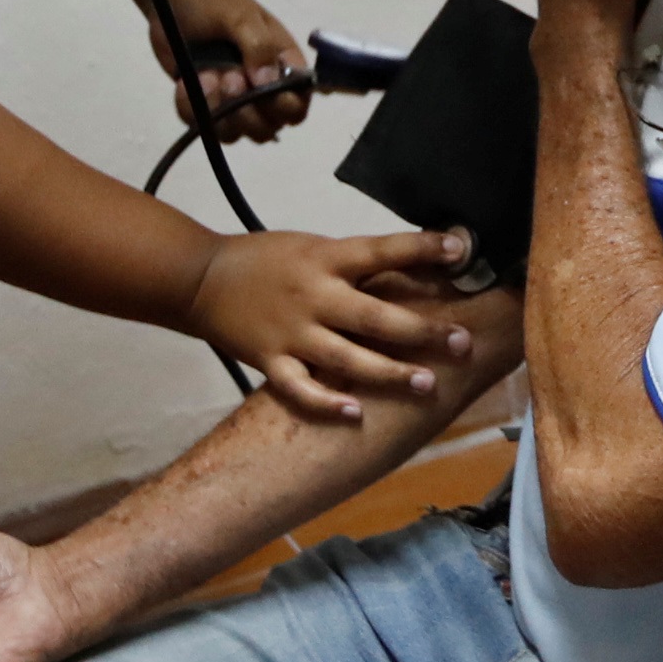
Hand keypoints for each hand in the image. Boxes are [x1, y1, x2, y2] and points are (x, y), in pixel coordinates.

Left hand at [151, 0, 310, 142]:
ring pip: (235, 134)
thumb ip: (258, 46)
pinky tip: (185, 83)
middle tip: (228, 79)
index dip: (284, 108)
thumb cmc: (213, 0)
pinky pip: (201, 127)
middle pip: (268, 129)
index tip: (262, 90)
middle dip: (246, 112)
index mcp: (283, 65)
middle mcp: (262, 88)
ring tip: (205, 77)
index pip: (297, 105)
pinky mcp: (203, 104)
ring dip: (218, 113)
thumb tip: (268, 82)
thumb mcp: (241, 17)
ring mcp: (232, 99)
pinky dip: (192, 110)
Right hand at [188, 226, 478, 420]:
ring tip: (427, 383)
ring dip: (389, 373)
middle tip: (462, 342)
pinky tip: (356, 414)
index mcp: (326, 259)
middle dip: (422, 330)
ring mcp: (291, 333)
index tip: (460, 248)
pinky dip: (327, 403)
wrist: (200, 279)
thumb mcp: (314, 247)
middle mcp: (313, 296)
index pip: (381, 250)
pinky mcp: (269, 362)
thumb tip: (419, 266)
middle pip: (374, 316)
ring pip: (347, 359)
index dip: (421, 248)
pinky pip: (300, 389)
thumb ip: (356, 264)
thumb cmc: (267, 260)